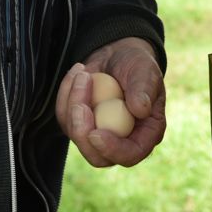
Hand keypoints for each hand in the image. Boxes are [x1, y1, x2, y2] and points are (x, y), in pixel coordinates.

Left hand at [55, 37, 165, 167]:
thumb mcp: (145, 71)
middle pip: (97, 156)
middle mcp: (122, 140)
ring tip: (83, 74)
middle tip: (79, 105)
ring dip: (73, 103)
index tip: (95, 133)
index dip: (112, 149)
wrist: (118, 54)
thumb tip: (141, 110)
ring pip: (76, 135)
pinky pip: (65, 117)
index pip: (130, 154)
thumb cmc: (138, 63)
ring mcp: (99, 133)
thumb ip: (144, 89)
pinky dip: (65, 94)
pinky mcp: (80, 123)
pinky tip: (77, 73)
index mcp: (146, 133)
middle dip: (83, 133)